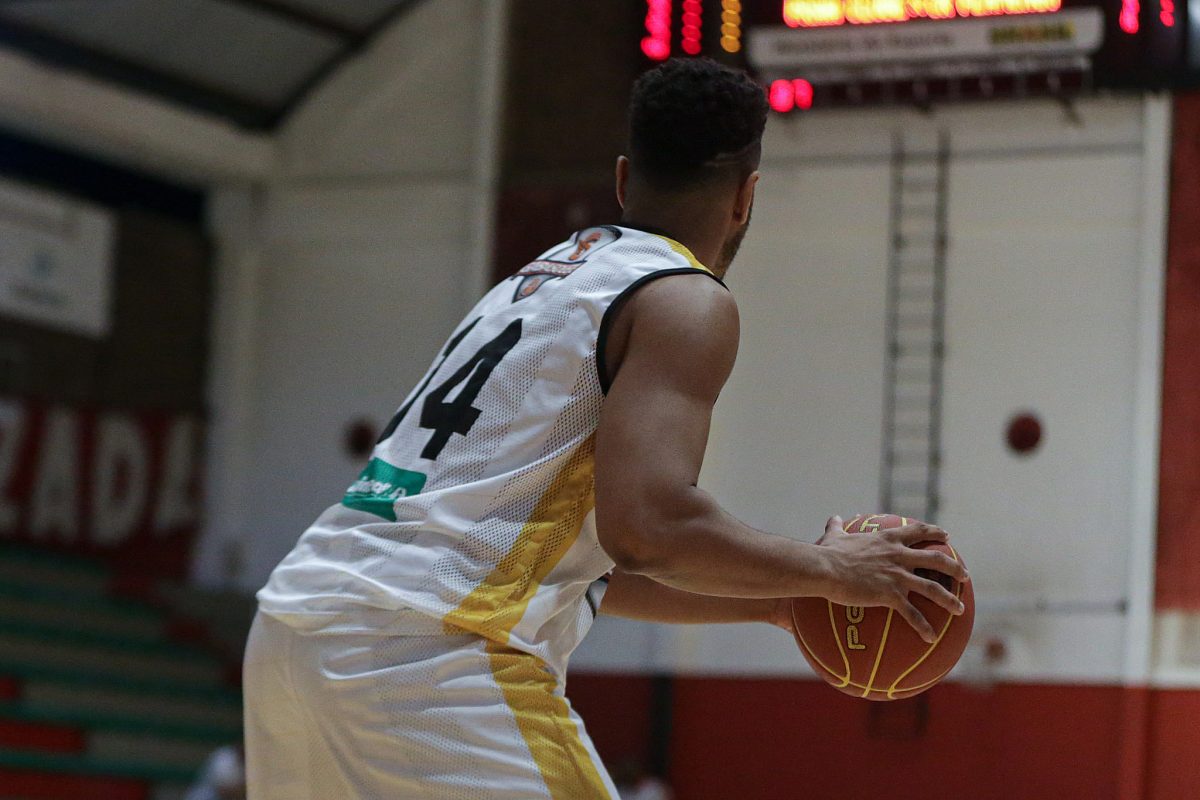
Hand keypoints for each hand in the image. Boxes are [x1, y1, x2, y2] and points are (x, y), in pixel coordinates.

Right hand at [815, 515, 968, 642]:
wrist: (825, 568)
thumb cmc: (827, 553)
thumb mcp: (834, 536)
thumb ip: (836, 527)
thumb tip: (831, 518)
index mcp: (888, 540)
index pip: (918, 531)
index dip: (935, 532)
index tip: (947, 536)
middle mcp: (898, 555)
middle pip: (936, 559)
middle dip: (954, 567)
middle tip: (964, 576)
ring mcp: (897, 575)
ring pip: (932, 588)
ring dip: (949, 599)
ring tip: (960, 609)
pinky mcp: (890, 595)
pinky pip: (912, 614)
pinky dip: (923, 626)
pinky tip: (931, 638)